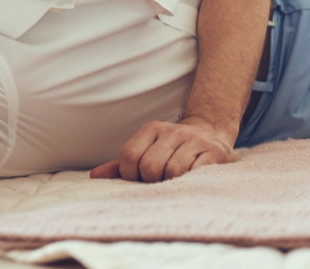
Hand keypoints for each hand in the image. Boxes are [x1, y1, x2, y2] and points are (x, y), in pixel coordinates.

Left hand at [89, 117, 235, 181]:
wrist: (211, 137)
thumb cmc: (172, 151)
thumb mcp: (147, 152)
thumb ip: (122, 165)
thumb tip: (95, 176)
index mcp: (152, 128)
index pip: (129, 155)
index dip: (131, 175)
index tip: (140, 178)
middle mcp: (173, 130)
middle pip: (150, 165)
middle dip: (152, 180)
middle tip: (160, 180)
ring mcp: (195, 140)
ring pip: (172, 170)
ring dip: (172, 182)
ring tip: (176, 179)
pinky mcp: (214, 152)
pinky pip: (194, 172)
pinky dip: (190, 180)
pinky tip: (192, 176)